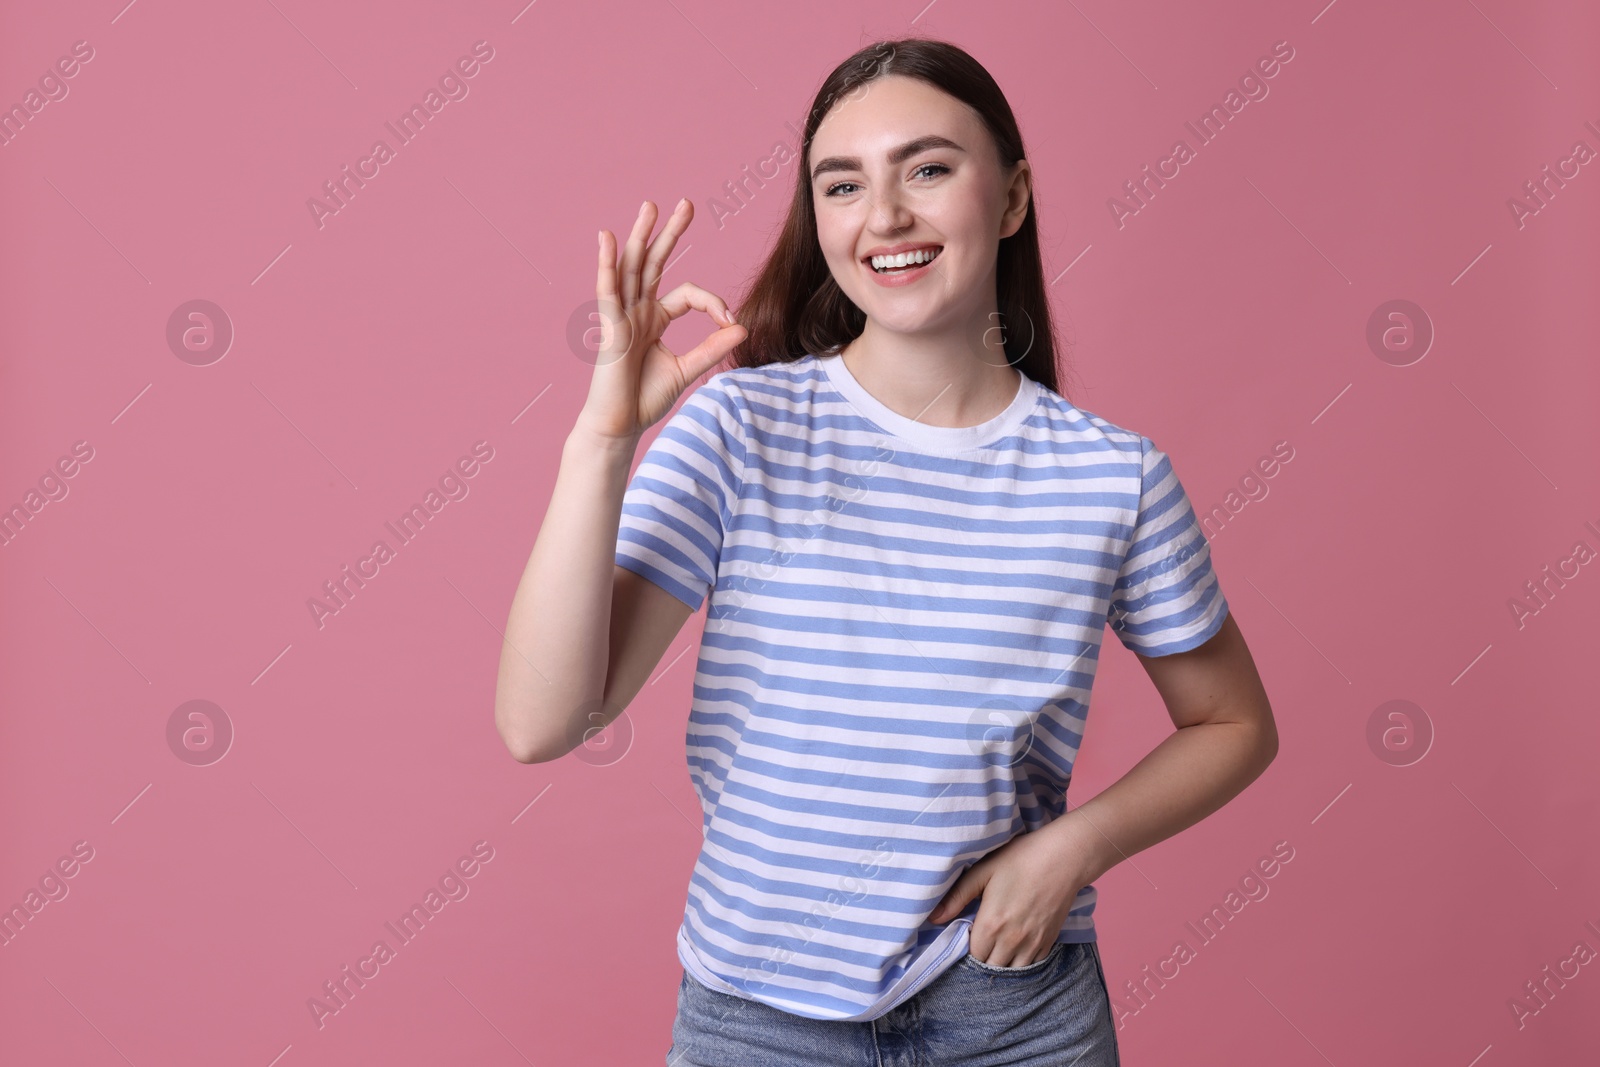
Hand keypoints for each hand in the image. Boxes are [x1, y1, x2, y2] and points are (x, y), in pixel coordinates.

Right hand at [576, 199, 746, 442]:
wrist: (620, 425)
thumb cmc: (645, 399)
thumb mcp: (688, 370)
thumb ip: (712, 348)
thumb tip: (742, 327)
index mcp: (655, 319)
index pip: (687, 294)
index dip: (712, 302)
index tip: (729, 322)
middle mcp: (637, 311)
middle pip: (655, 263)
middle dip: (670, 233)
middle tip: (685, 203)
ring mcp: (621, 316)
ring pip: (632, 267)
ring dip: (641, 236)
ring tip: (650, 206)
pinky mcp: (609, 327)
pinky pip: (607, 290)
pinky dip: (607, 263)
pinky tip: (607, 238)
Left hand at [926, 826, 1093, 968]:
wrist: (1063, 858)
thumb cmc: (1020, 859)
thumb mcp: (983, 871)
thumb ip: (957, 897)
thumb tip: (932, 919)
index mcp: (991, 924)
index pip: (972, 955)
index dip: (968, 947)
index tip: (969, 935)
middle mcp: (1012, 940)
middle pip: (991, 967)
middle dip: (983, 958)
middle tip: (981, 941)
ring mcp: (1033, 943)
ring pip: (1012, 971)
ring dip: (1002, 963)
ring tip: (997, 947)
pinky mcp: (1049, 941)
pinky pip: (1032, 965)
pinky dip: (1022, 962)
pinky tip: (1016, 948)